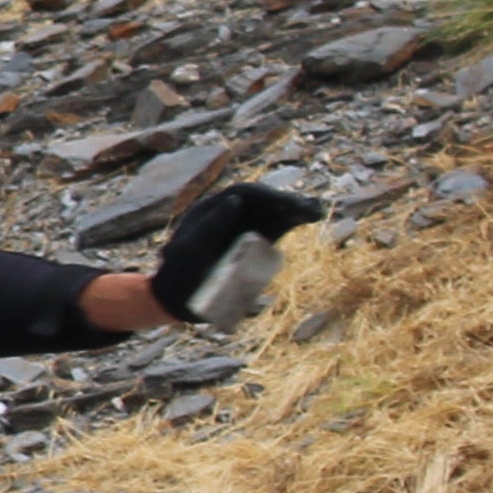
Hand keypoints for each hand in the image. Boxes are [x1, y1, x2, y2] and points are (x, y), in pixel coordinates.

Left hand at [149, 182, 325, 327]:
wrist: (177, 298)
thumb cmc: (179, 274)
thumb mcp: (189, 251)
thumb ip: (211, 225)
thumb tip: (236, 200)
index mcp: (209, 210)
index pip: (241, 194)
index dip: (264, 195)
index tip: (284, 203)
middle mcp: (228, 215)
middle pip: (261, 201)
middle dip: (284, 203)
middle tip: (308, 209)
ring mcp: (241, 227)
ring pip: (271, 213)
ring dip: (293, 210)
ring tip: (315, 212)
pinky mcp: (253, 242)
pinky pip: (275, 227)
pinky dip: (291, 221)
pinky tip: (310, 216)